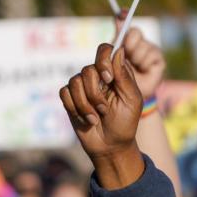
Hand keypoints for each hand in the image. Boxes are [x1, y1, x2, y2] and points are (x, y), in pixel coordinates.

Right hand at [60, 44, 144, 188]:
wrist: (111, 146)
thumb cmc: (126, 122)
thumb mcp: (132, 99)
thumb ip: (125, 75)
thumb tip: (118, 50)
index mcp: (115, 73)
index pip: (105, 50)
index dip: (103, 60)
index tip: (108, 78)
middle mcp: (97, 76)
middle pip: (87, 70)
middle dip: (95, 94)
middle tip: (105, 109)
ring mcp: (82, 87)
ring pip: (75, 82)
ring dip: (86, 105)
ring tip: (96, 118)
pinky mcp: (70, 99)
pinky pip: (64, 93)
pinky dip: (75, 108)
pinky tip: (85, 119)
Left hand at [115, 14, 166, 97]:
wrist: (130, 100)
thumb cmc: (118, 80)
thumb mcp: (112, 61)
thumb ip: (114, 41)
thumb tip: (117, 16)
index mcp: (123, 42)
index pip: (124, 23)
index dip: (123, 16)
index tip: (122, 12)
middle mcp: (137, 43)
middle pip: (134, 31)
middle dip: (128, 44)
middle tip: (124, 58)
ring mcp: (149, 50)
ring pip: (142, 44)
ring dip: (135, 58)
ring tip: (134, 68)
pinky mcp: (158, 59)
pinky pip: (151, 53)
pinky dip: (145, 64)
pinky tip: (143, 71)